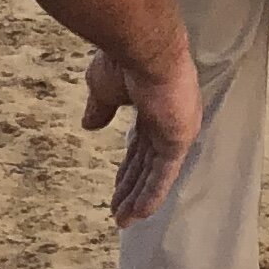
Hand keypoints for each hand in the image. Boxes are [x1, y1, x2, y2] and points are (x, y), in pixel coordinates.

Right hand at [83, 43, 202, 223]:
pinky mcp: (178, 139)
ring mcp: (175, 131)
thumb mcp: (103, 87)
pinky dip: (152, 195)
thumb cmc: (123, 60)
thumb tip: (89, 125)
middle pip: (147, 163)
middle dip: (131, 189)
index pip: (139, 145)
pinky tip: (140, 215)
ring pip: (155, 174)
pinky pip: (164, 174)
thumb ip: (100, 108)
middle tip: (119, 211)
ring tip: (124, 221)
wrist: (141, 47)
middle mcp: (167, 120)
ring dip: (138, 199)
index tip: (116, 188)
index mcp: (151, 106)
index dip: (127, 168)